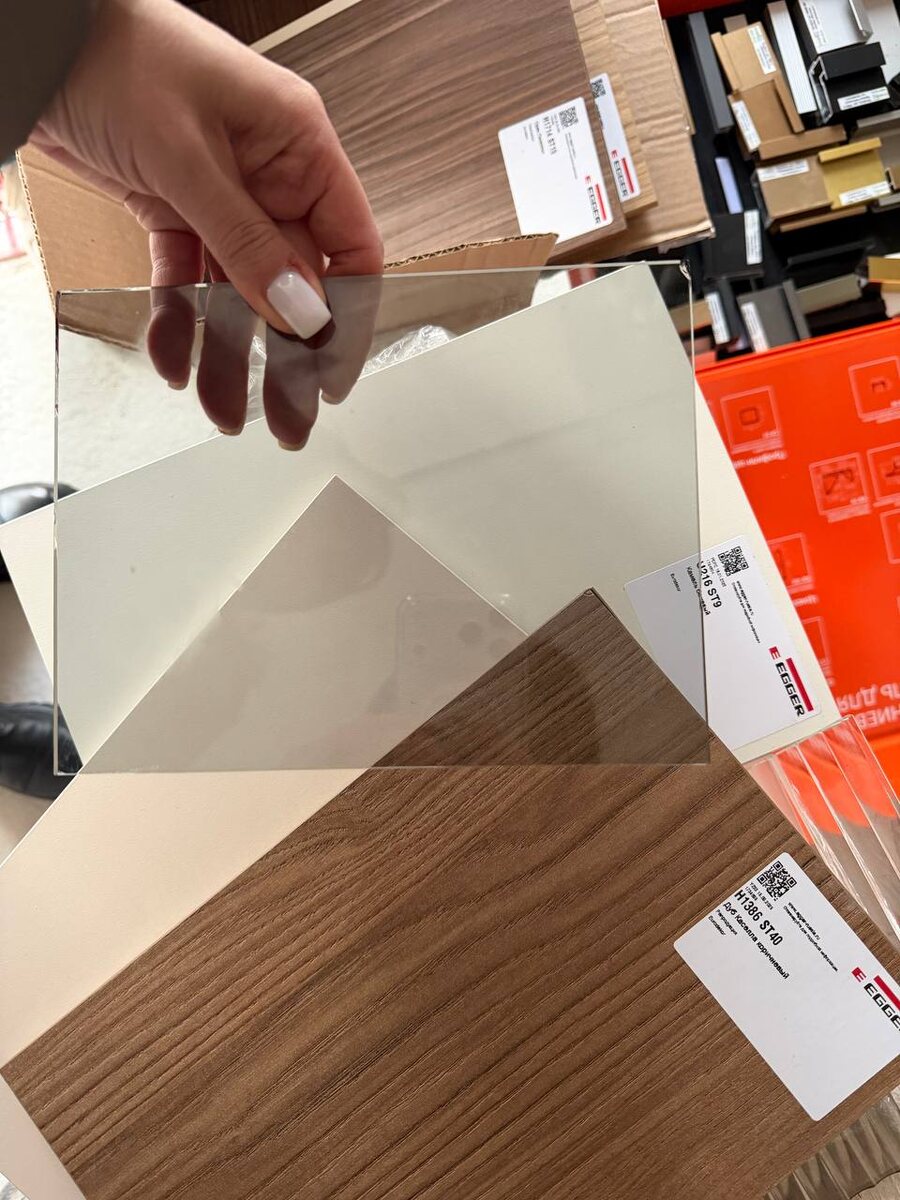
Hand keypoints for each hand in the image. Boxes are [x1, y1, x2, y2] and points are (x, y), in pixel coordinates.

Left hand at [31, 0, 383, 444]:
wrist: (38, 38)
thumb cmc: (115, 53)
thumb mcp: (187, 156)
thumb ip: (246, 242)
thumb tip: (301, 310)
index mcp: (298, 147)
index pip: (350, 248)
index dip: (348, 316)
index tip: (332, 374)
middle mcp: (268, 176)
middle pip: (293, 285)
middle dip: (285, 355)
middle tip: (286, 416)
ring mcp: (222, 196)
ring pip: (238, 294)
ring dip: (228, 352)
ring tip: (221, 406)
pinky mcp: (175, 209)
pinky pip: (188, 282)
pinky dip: (181, 321)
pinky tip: (176, 359)